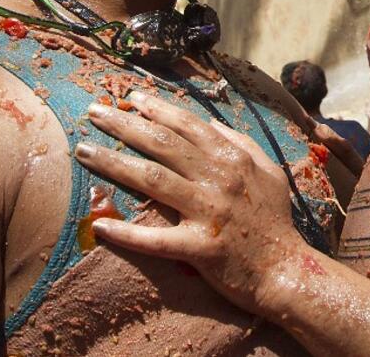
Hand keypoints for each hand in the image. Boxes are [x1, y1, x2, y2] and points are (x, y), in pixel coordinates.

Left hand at [78, 93, 304, 314]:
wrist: (287, 270)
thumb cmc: (275, 221)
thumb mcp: (268, 171)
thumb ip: (241, 142)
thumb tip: (211, 121)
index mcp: (233, 158)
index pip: (187, 125)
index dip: (156, 108)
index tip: (128, 98)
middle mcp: (219, 179)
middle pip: (161, 144)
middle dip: (123, 124)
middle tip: (93, 112)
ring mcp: (208, 213)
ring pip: (151, 179)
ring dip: (112, 163)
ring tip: (83, 151)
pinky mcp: (200, 248)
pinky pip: (156, 240)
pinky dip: (126, 234)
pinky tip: (100, 226)